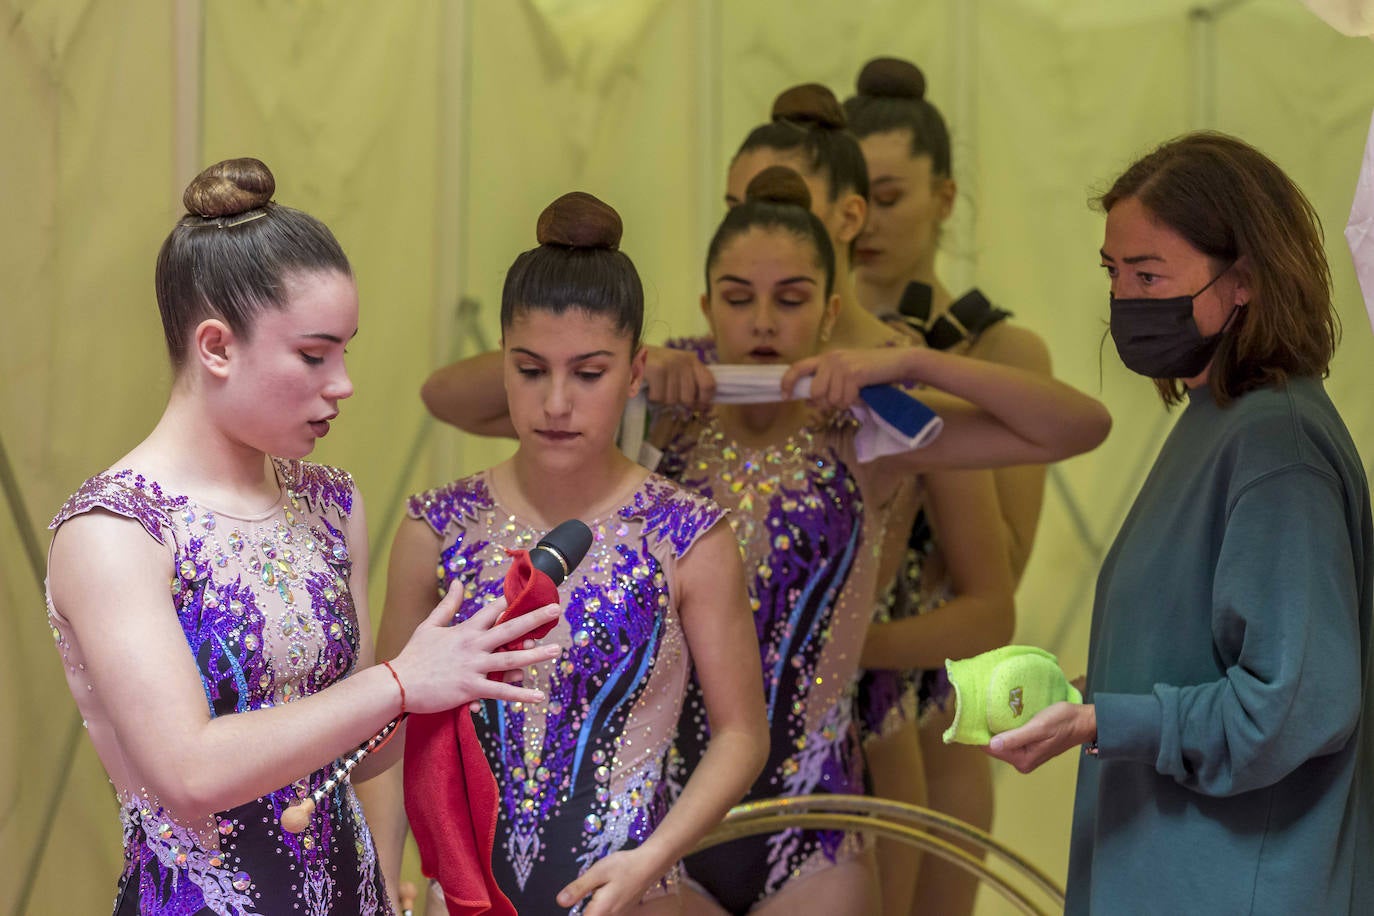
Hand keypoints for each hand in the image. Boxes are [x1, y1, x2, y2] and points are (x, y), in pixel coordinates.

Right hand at [389, 589, 562, 713]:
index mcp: (465, 630)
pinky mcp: (470, 688)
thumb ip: (448, 604)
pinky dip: (520, 694)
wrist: (398, 684)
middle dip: (534, 618)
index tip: (529, 592)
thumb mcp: (429, 625)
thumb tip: (458, 581)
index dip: (511, 600)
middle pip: (509, 629)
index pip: (492, 610)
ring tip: (555, 650)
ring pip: (511, 660)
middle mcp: (473, 645)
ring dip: (535, 655)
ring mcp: (473, 667)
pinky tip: (538, 696)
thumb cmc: (414, 656)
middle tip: (555, 610)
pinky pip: (500, 692)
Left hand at [556, 847, 665, 915]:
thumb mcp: (597, 872)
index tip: (574, 898)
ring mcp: (618, 913)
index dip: (574, 911)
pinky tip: (606, 887)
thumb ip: (578, 888)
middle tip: (590, 887)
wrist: (650, 863)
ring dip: (592, 905)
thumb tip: (560, 901)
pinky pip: (607, 911)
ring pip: (598, 914)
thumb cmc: (624, 866)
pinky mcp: (623, 908)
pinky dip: (601, 903)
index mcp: (600, 910)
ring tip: (599, 885)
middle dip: (583, 908)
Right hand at [643, 345, 714, 408]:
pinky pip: (659, 397)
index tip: (698, 405)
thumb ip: (692, 385)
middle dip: (677, 401)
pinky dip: (652, 396)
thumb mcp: (677, 369)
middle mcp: (684, 361)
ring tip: (657, 387)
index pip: (709, 385)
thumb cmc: (655, 364)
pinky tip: (649, 386)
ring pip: (673, 400)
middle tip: (668, 393)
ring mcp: (671, 365)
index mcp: (692, 360)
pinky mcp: (658, 370)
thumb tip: (708, 409)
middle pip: (689, 398)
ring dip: (663, 399)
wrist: (630, 351)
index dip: (705, 400)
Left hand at [781, 347, 913, 408]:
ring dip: (843, 403)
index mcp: (825, 358)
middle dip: (825, 403)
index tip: (784, 396)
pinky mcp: (854, 373)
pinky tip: (861, 393)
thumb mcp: (845, 374)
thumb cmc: (871, 371)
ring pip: (831, 399)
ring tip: (854, 393)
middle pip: (815, 393)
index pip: (797, 368)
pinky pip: (844, 399)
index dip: (788, 382)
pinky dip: (853, 402)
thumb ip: (827, 384)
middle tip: (841, 399)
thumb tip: (810, 402)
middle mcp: (830, 359)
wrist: (897, 362)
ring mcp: (842, 366)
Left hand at [985, 701, 1095, 773]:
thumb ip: (1015, 738)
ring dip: (998, 728)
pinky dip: (1007, 728)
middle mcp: (1022, 761)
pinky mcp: (1029, 747)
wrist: (1083, 721)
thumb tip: (992, 745)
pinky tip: (1007, 717)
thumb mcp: (1038, 728)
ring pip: (1002, 741)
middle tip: (986, 709)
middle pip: (995, 746)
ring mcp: (1026, 755)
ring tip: (995, 711)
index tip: (976, 716)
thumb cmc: (1063, 722)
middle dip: (990, 730)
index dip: (982, 733)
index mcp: (1023, 760)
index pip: (990, 748)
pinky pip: (1011, 738)